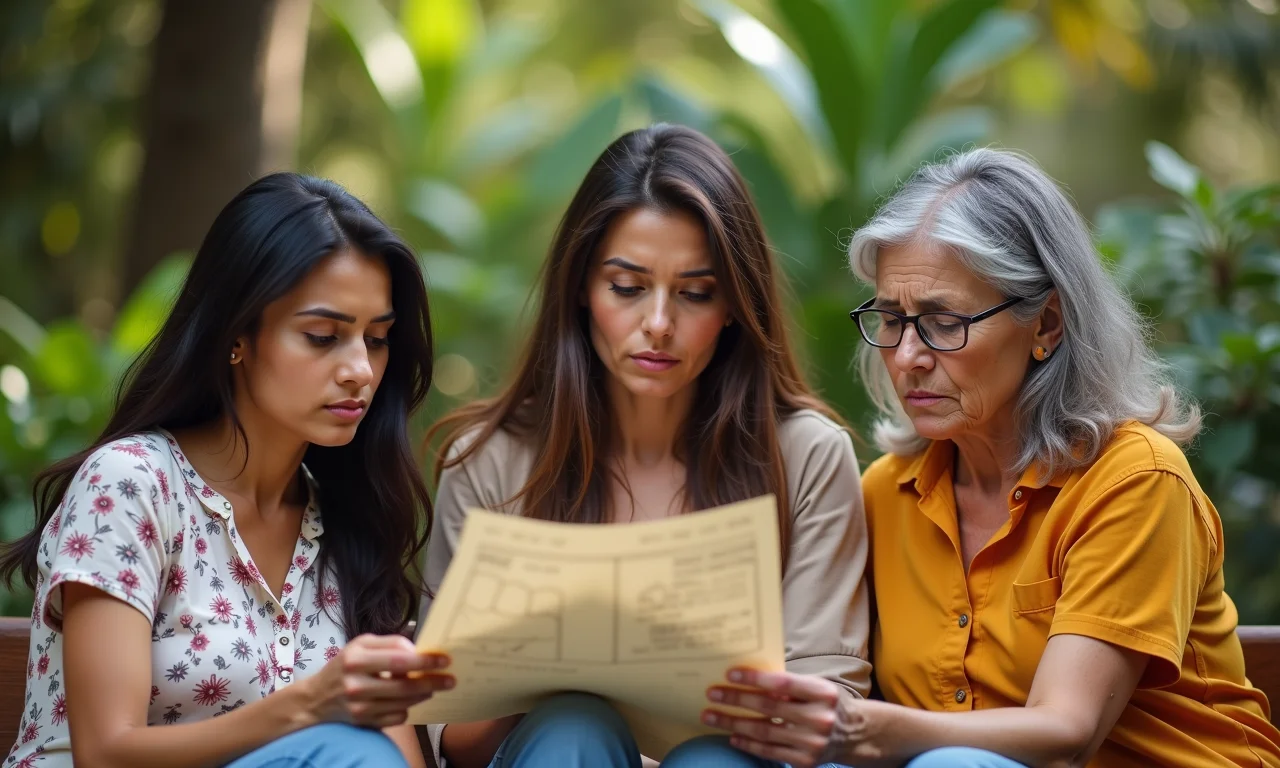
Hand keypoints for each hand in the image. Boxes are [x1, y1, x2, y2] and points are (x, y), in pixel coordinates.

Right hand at [299, 634, 453, 728]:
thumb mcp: (361, 644)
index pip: (398, 660)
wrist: (317, 699)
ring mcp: (360, 707)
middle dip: (432, 682)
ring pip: (404, 702)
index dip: (424, 661)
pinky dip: (406, 707)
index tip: (444, 660)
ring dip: (423, 694)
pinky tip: (406, 698)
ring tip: (431, 686)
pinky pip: (397, 716)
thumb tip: (416, 650)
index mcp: (356, 659)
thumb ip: (390, 643)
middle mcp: (356, 684)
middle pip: (405, 686)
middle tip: (450, 680)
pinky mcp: (364, 722)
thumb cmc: (344, 665)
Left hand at [703, 668, 882, 767]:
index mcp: (822, 693)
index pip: (782, 684)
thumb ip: (787, 684)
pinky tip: (732, 735)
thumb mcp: (814, 687)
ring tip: (711, 716)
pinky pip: (769, 752)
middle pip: (769, 708)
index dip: (755, 679)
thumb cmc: (825, 703)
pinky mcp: (805, 761)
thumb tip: (748, 676)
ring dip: (733, 723)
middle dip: (736, 700)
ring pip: (764, 732)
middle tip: (712, 694)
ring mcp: (812, 743)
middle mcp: (819, 719)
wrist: (853, 734)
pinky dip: (748, 743)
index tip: (730, 675)